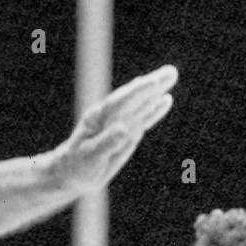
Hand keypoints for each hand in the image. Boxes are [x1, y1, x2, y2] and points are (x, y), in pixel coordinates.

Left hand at [39, 65, 177, 193]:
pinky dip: (154, 109)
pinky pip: (143, 119)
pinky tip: (166, 99)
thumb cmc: (78, 165)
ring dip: (155, 91)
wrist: (73, 173)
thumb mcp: (90, 157)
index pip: (121, 102)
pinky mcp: (128, 132)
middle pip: (133, 98)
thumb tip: (125, 129)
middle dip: (151, 85)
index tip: (154, 83)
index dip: (138, 93)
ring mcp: (120, 122)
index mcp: (98, 118)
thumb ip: (108, 143)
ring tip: (171, 75)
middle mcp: (110, 116)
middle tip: (171, 72)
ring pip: (140, 105)